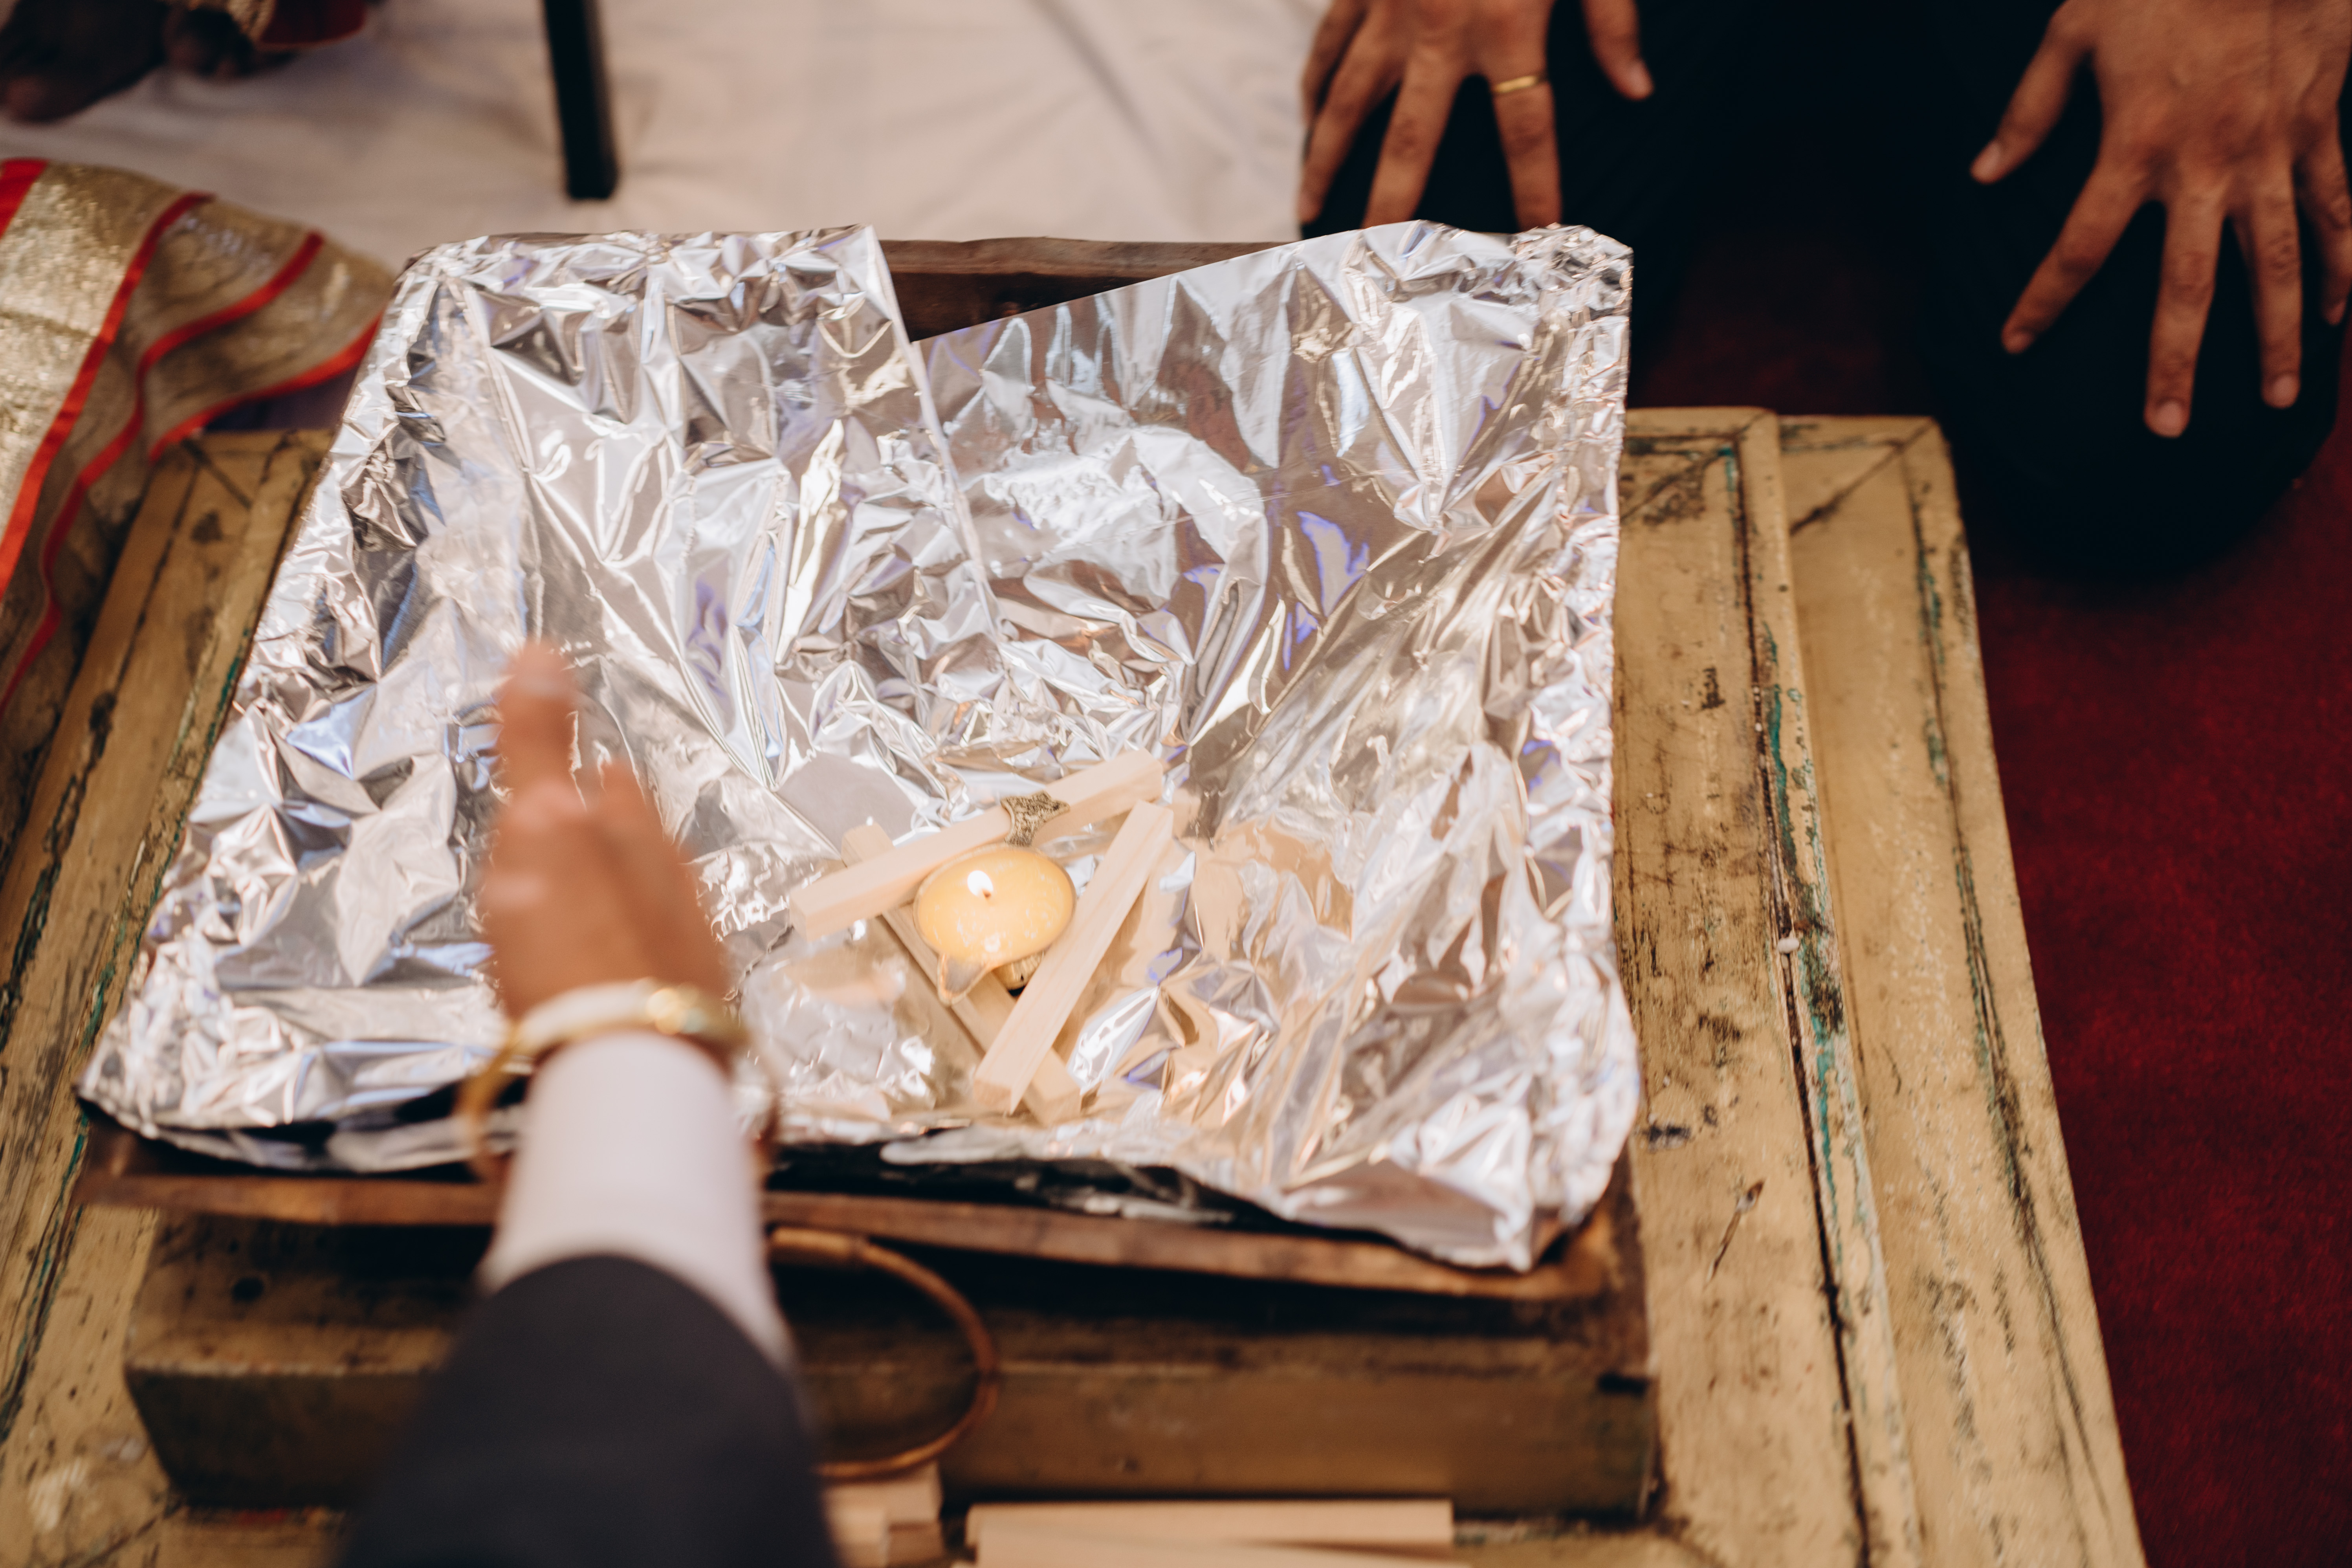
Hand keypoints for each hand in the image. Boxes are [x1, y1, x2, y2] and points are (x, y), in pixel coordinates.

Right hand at [479, 645, 729, 1018]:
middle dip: (616, 837)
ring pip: (654, 907)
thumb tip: (544, 648)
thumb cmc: (575, 940)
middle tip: (588, 834)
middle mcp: (677, 885)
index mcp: (636, 834)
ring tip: (594, 905)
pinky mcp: (686, 1013)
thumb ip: (542, 742)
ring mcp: (688, 951)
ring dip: (624, 901)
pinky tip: (612, 980)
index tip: (590, 770)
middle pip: (642, 846)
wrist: (628, 1060)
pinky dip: (627, 963)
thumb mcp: (544, 824)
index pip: (616, 785)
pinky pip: (652, 970)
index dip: (595, 777)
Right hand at [1297, 0, 1651, 230]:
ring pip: (1346, 103)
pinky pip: (1328, 44)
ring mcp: (1390, 11)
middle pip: (1411, 142)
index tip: (1537, 240)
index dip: (1534, 190)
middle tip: (1374, 262)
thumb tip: (1638, 90)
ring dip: (1325, 161)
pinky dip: (1314, 84)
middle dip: (1392, 207)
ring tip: (1311, 211)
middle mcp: (1439, 34)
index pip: (1526, 132)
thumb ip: (1612, 23)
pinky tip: (1305, 121)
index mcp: (1506, 29)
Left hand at [1974, 0, 2351, 436]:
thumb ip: (2029, 110)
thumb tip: (1983, 174)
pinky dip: (2341, 265)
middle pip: (2187, 285)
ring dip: (2277, 336)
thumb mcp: (2074, 30)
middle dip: (2175, 360)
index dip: (2043, 299)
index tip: (2015, 343)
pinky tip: (2337, 317)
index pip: (2079, 246)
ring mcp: (2272, 152)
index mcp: (2135, 147)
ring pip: (2276, 265)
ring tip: (2276, 399)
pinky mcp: (2320, 129)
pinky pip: (2335, 210)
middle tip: (2167, 427)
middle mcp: (2207, 165)